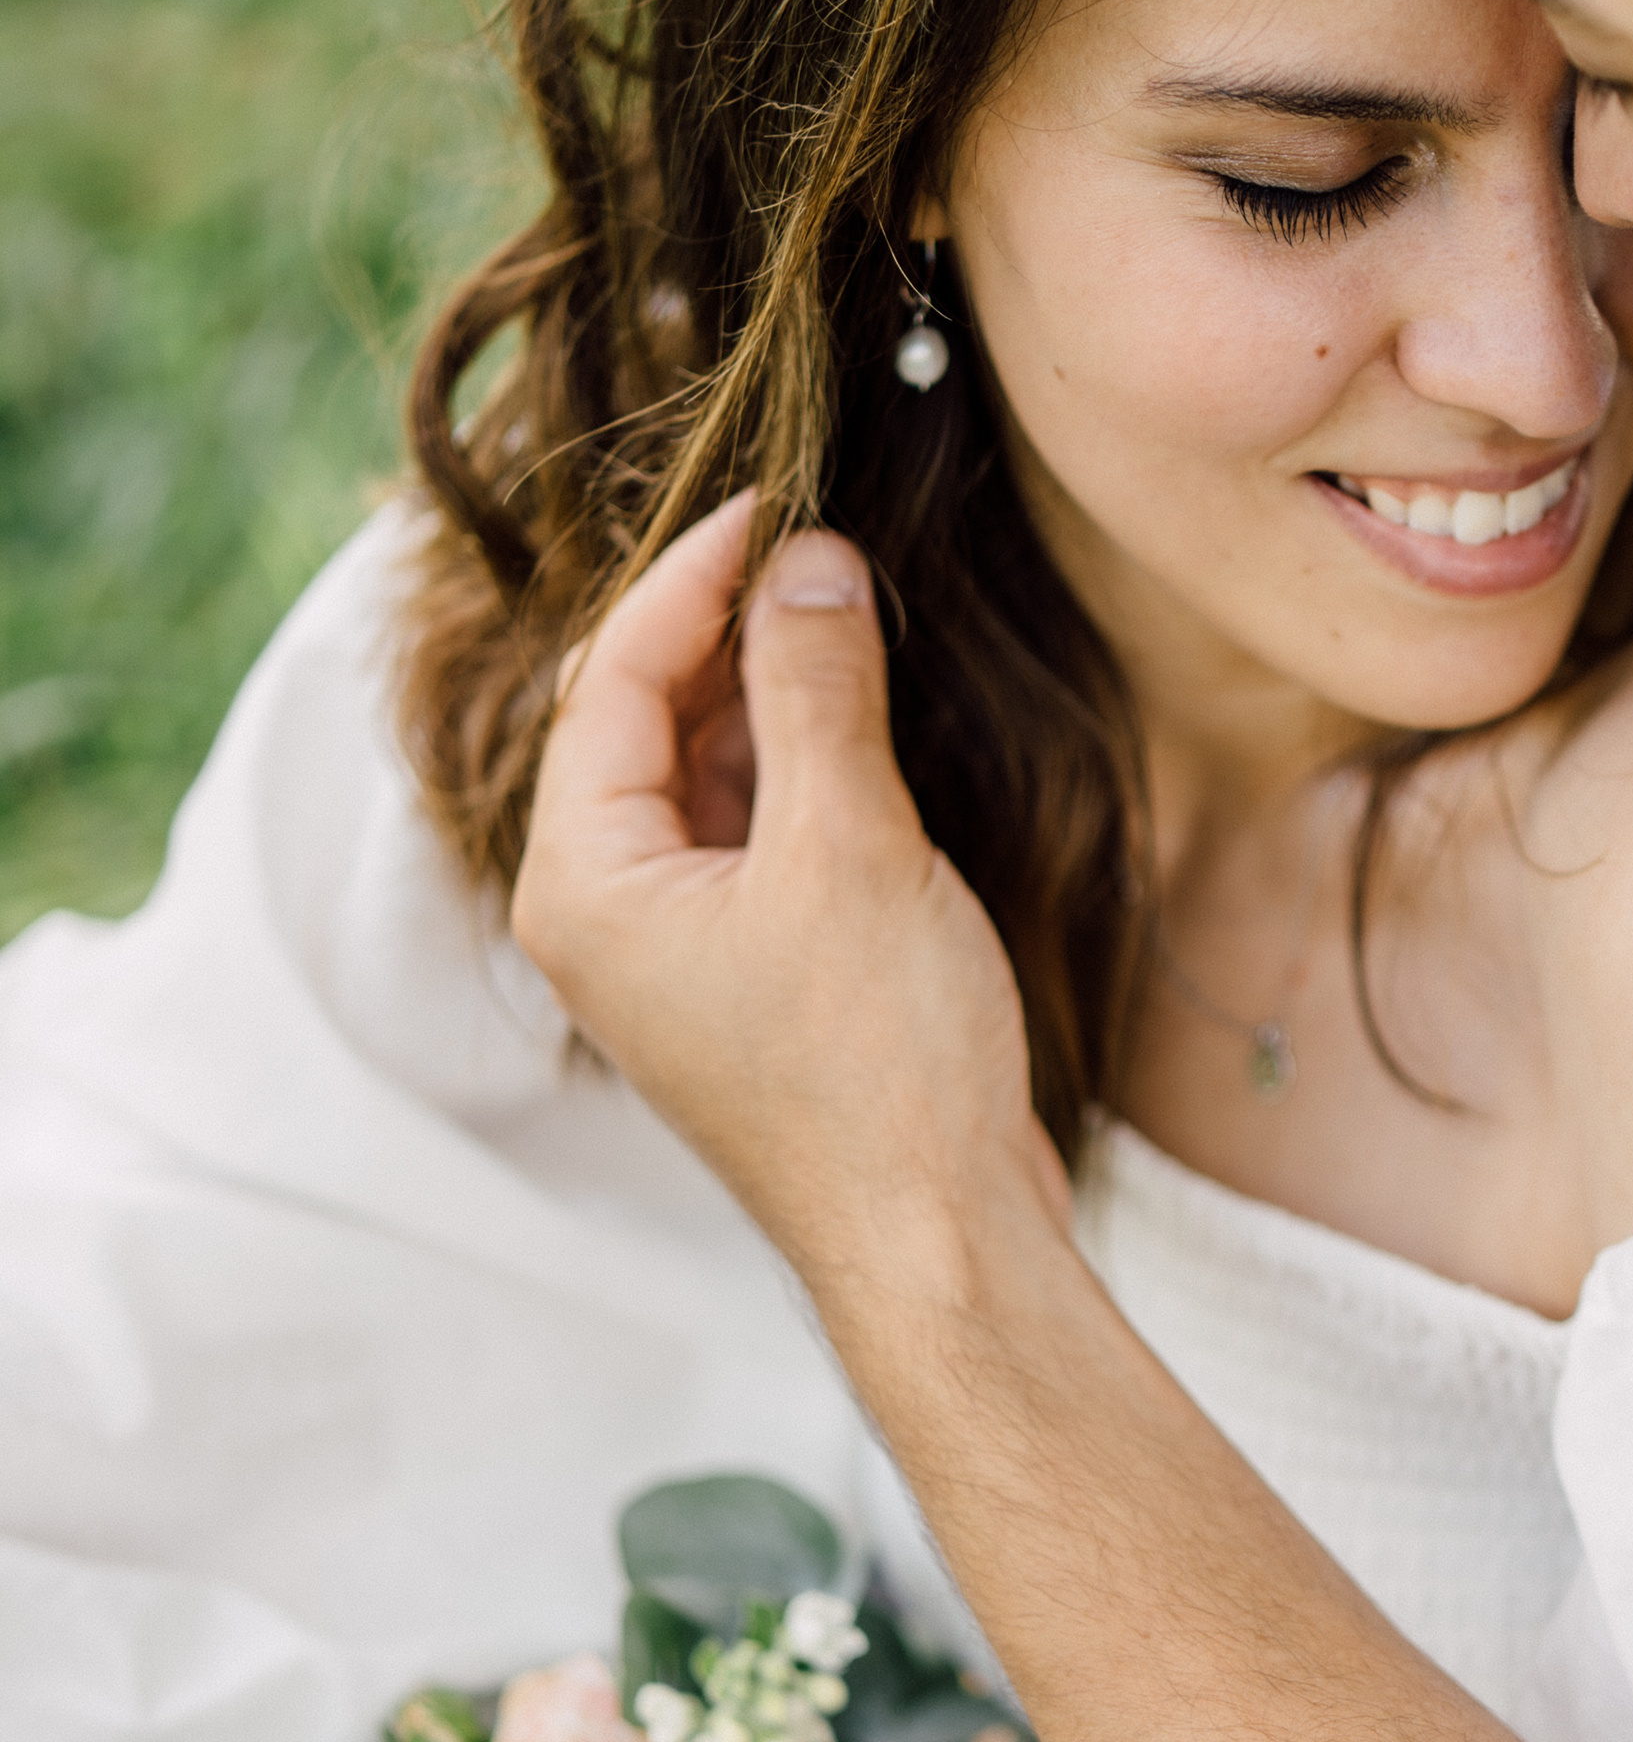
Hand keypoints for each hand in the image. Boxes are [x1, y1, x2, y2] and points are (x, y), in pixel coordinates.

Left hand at [512, 495, 1070, 1342]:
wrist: (941, 1242)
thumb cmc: (879, 1067)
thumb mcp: (848, 843)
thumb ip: (815, 686)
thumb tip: (809, 561)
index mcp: (582, 884)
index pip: (613, 681)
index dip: (693, 574)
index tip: (777, 499)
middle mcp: (605, 917)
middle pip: (645, 722)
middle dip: (731, 627)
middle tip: (826, 546)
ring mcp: (675, 954)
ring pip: (705, 777)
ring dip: (771, 693)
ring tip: (852, 612)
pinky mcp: (748, 979)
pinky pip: (752, 836)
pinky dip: (801, 768)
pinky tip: (865, 719)